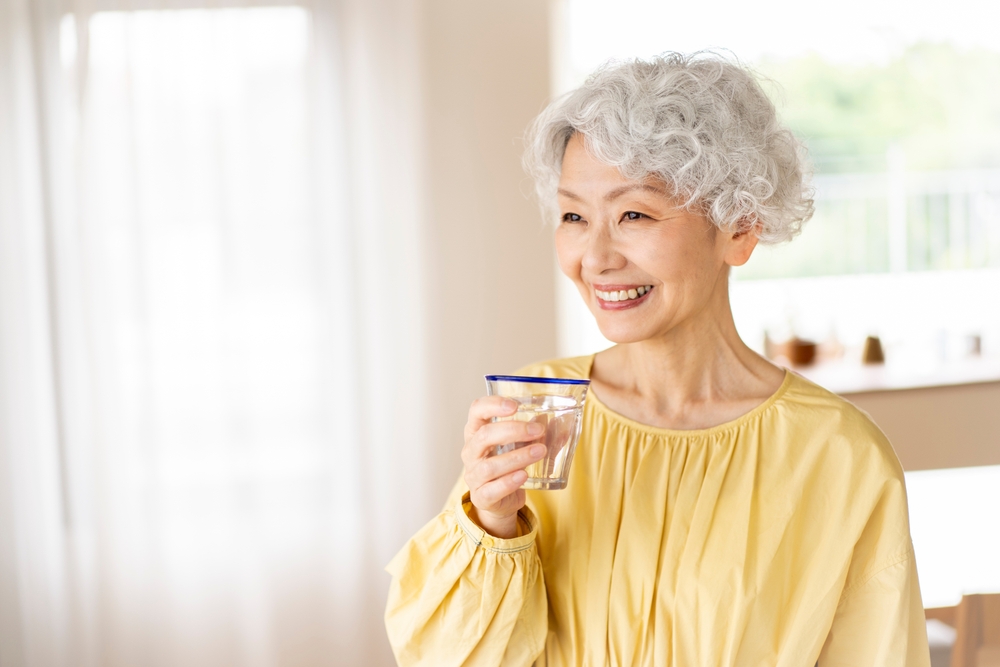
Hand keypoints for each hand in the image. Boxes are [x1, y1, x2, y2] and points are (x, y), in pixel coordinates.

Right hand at [461, 396, 546, 538]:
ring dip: (517, 457)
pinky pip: (492, 490)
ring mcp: (473, 475)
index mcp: (477, 432)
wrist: (500, 500)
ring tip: (540, 452)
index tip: (515, 406)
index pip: (477, 410)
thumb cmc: (508, 466)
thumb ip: (538, 435)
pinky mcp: (481, 497)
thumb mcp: (521, 446)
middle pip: (484, 435)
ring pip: (490, 465)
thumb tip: (561, 423)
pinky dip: (509, 482)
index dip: (493, 404)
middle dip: (513, 430)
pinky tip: (524, 475)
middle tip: (538, 430)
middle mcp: (471, 452)